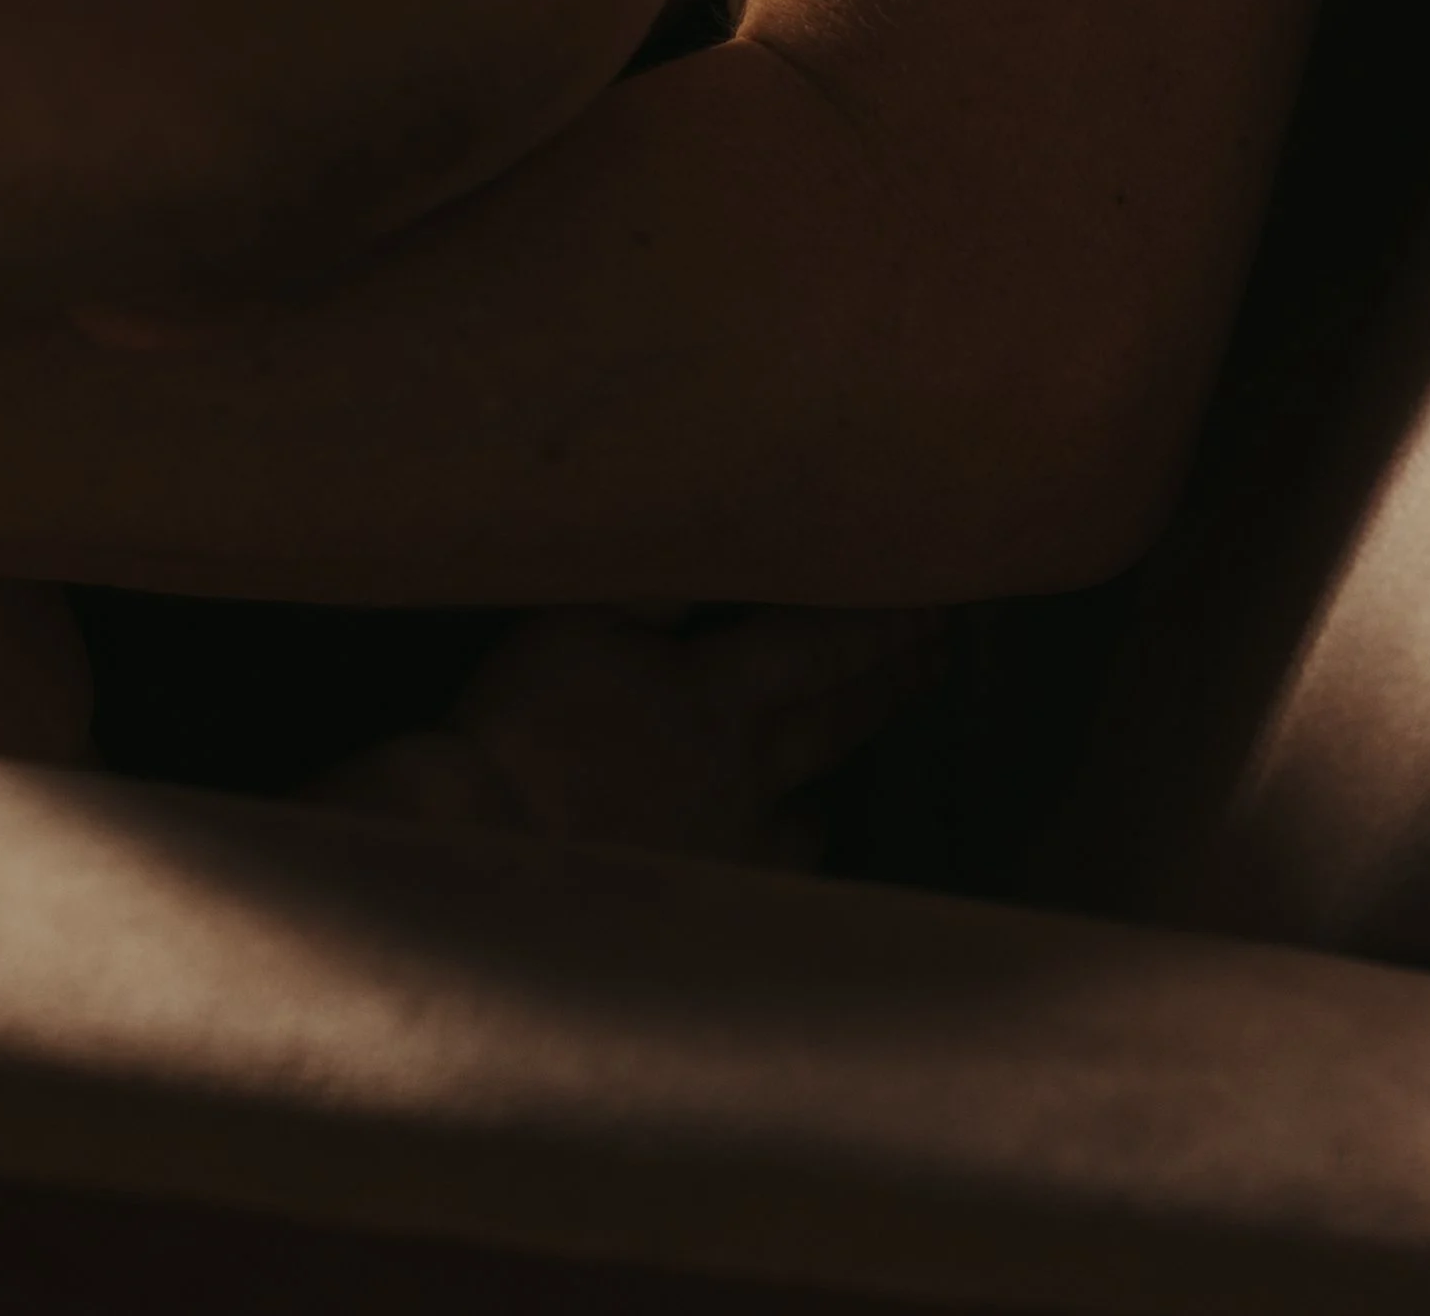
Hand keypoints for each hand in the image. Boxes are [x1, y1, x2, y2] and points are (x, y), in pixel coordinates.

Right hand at [312, 602, 946, 862]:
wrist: (486, 856)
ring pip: (813, 801)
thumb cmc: (523, 730)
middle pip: (838, 718)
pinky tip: (800, 842)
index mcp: (717, 695)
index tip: (940, 598)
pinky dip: (793, 850)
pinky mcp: (707, 906)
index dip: (884, 619)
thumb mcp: (580, 621)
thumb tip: (730, 524)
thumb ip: (661, 576)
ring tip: (878, 737)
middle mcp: (744, 772)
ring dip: (849, 759)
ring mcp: (729, 848)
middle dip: (893, 676)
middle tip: (943, 648)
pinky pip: (771, 877)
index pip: (824, 645)